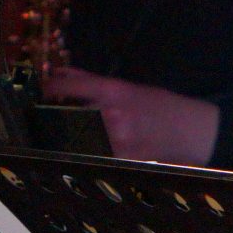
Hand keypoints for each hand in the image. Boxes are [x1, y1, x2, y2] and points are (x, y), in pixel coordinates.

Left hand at [42, 70, 221, 164]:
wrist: (190, 131)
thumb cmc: (160, 106)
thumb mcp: (129, 87)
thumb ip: (92, 82)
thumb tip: (62, 72)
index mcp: (113, 91)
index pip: (70, 87)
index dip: (50, 88)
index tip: (42, 90)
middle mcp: (110, 114)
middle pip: (66, 116)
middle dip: (54, 115)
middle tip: (48, 115)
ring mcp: (114, 139)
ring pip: (76, 139)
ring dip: (66, 135)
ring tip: (63, 133)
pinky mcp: (120, 159)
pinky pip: (92, 156)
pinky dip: (84, 152)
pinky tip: (84, 149)